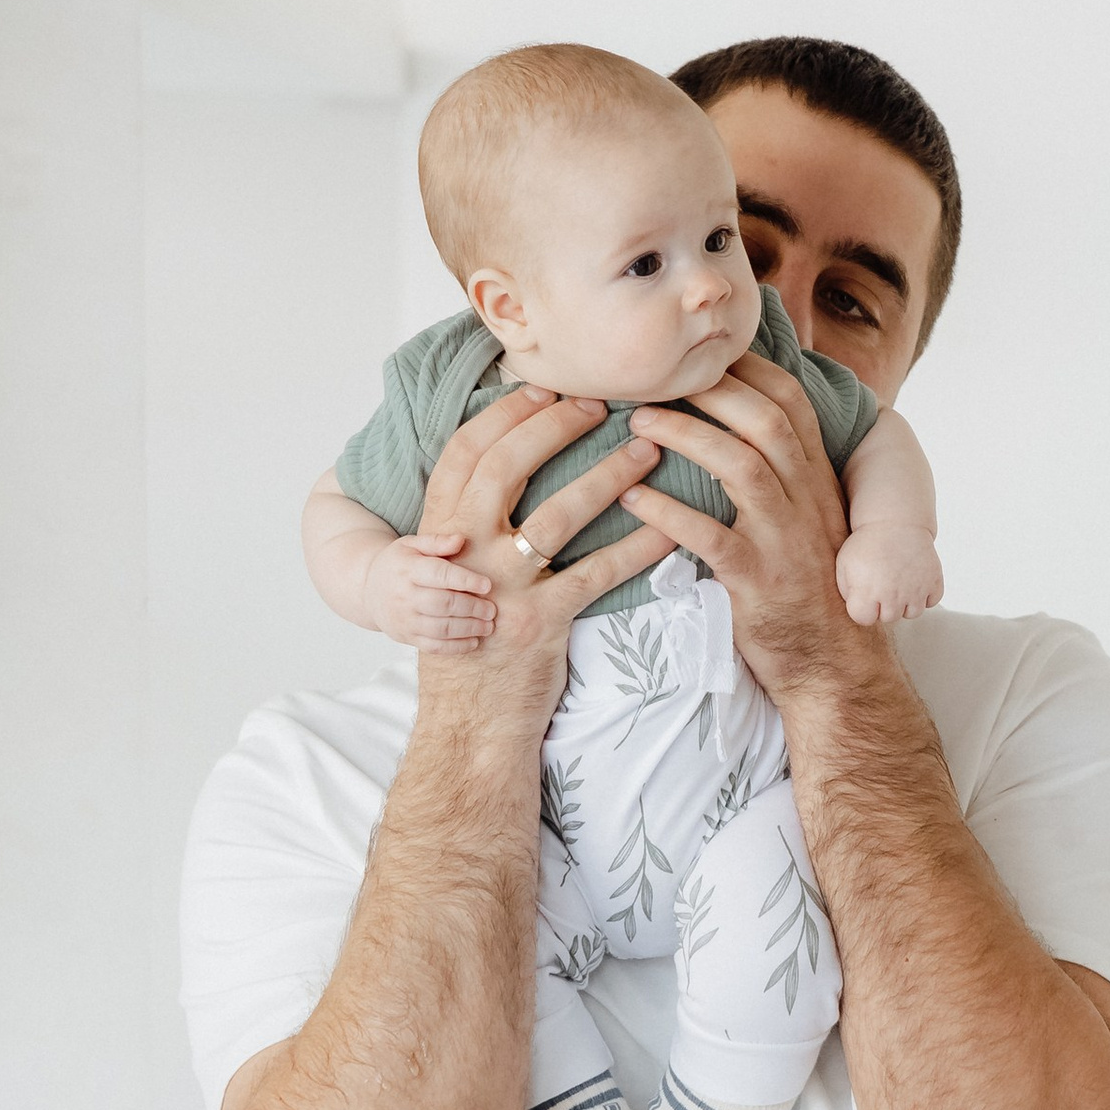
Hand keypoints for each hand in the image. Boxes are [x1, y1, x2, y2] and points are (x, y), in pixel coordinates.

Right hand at [365, 527, 497, 650]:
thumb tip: (461, 540)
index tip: (487, 585)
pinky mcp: (406, 636)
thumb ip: (436, 541)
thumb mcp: (412, 545)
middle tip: (491, 609)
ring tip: (487, 626)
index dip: (465, 580)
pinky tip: (474, 641)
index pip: (439, 574)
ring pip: (440, 629)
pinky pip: (433, 647)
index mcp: (408, 569)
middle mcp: (404, 596)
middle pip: (443, 604)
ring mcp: (404, 619)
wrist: (367, 588)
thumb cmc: (398, 564)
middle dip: (471, 608)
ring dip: (468, 629)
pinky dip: (455, 647)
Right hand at [411, 388, 668, 728]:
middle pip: (505, 467)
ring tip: (647, 449)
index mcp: (439, 535)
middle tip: (599, 404)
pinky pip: (597, 574)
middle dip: (552, 426)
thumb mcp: (453, 579)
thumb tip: (511, 465)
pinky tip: (671, 526)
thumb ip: (472, 526)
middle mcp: (464, 555)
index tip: (541, 385)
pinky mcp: (539, 624)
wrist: (468, 723)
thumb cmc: (469, 644)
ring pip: (557, 514)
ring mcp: (500, 589)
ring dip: (606, 475)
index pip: (464, 454)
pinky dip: (638, 547)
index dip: (503, 414)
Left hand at [623, 351, 870, 703]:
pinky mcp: (759, 583)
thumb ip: (786, 480)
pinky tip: (633, 498)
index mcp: (819, 482)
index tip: (702, 352)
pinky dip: (669, 514)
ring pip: (743, 467)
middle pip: (767, 420)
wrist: (836, 669)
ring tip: (637, 424)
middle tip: (656, 378)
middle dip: (712, 389)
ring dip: (688, 436)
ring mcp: (786, 542)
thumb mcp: (811, 525)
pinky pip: (711, 538)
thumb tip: (744, 435)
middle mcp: (809, 502)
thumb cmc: (811, 593)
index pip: (791, 403)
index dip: (747, 369)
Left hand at [836, 520, 943, 624]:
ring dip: (906, 602)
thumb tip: (858, 610)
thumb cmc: (867, 543)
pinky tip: (914, 580)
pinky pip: (931, 601)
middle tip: (882, 583)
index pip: (864, 620)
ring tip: (899, 582)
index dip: (863, 607)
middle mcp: (893, 595)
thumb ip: (847, 592)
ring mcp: (916, 590)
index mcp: (867, 592)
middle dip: (884, 605)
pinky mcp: (934, 582)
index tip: (864, 594)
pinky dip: (925, 594)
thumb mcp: (844, 565)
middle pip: (889, 618)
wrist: (896, 521)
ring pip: (912, 613)